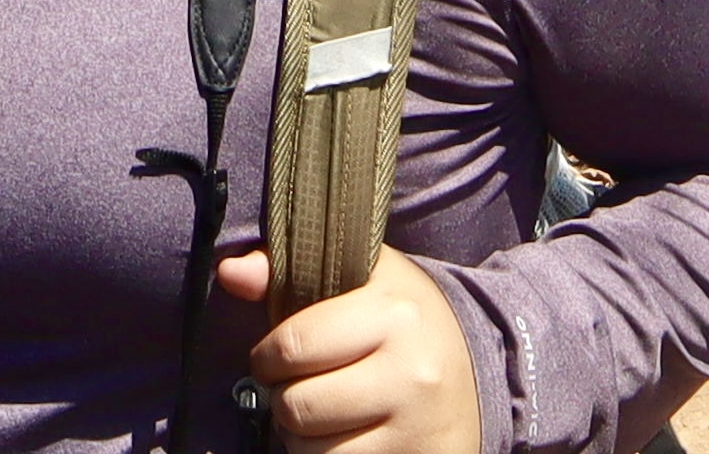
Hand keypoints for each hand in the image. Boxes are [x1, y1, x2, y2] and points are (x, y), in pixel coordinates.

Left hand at [217, 243, 480, 453]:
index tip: (272, 358)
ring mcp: (416, 426)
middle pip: (299, 404)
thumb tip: (230, 272)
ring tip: (316, 415)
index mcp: (392, 313)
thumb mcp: (358, 278)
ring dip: (299, 438)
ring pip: (313, 450)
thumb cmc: (400, 319)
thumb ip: (288, 272)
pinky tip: (339, 439)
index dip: (268, 356)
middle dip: (282, 400)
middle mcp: (410, 371)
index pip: (295, 343)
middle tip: (293, 389)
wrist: (478, 373)